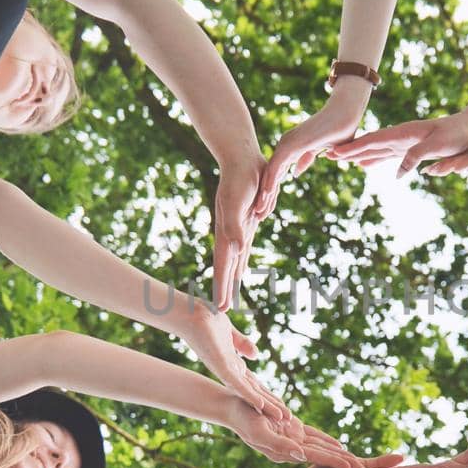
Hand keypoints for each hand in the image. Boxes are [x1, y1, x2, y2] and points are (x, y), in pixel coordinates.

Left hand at [183, 306, 293, 423]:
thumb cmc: (206, 320)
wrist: (190, 313)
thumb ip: (242, 344)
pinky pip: (237, 384)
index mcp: (232, 364)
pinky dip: (250, 395)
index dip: (268, 394)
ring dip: (265, 406)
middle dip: (271, 404)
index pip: (254, 383)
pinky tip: (261, 405)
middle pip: (254, 391)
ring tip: (280, 417)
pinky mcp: (220, 366)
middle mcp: (229, 371)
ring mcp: (225, 370)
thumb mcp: (230, 334)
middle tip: (288, 419)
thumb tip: (255, 355)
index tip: (282, 405)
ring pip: (249, 392)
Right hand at [213, 154, 265, 310]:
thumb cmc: (240, 178)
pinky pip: (243, 249)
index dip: (222, 286)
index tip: (221, 308)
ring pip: (234, 260)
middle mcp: (229, 233)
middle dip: (224, 288)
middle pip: (226, 267)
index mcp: (226, 232)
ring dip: (231, 278)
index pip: (223, 266)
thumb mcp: (238, 201)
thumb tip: (237, 250)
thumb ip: (236, 226)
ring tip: (229, 295)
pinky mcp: (246, 221)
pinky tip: (241, 269)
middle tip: (222, 310)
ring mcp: (237, 228)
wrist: (241, 157)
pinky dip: (241, 262)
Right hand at [225, 398, 365, 467]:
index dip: (334, 462)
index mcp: (283, 451)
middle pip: (322, 456)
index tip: (353, 467)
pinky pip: (313, 436)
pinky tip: (340, 445)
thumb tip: (300, 454)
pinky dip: (327, 441)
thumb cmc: (242, 417)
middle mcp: (290, 448)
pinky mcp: (291, 429)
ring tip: (359, 463)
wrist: (231, 407)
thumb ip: (279, 444)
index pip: (315, 458)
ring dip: (338, 455)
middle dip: (342, 463)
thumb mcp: (258, 431)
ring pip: (320, 447)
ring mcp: (291, 439)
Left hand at [256, 92, 367, 217]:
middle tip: (257, 214)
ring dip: (264, 192)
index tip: (267, 206)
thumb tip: (295, 173)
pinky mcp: (291, 144)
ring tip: (258, 210)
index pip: (278, 172)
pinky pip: (277, 165)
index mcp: (292, 147)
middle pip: (270, 174)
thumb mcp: (318, 149)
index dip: (272, 189)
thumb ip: (306, 158)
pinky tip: (267, 194)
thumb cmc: (337, 129)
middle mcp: (286, 145)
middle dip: (264, 195)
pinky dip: (271, 180)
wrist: (344, 113)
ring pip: (271, 171)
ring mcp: (287, 144)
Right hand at [327, 110, 467, 177]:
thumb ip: (414, 158)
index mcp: (404, 133)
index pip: (373, 141)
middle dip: (349, 150)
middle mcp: (401, 136)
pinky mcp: (411, 149)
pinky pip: (386, 154)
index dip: (354, 148)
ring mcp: (405, 142)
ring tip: (340, 159)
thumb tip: (395, 176)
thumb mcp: (437, 147)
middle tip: (327, 155)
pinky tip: (365, 164)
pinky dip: (373, 158)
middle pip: (369, 144)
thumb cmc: (457, 136)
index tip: (335, 152)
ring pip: (375, 149)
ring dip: (358, 154)